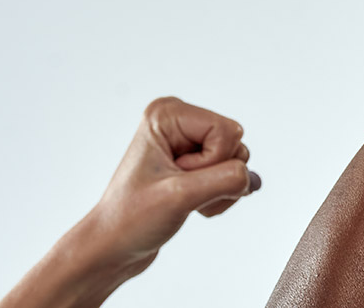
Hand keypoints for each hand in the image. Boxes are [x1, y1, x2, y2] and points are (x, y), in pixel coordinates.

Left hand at [92, 97, 259, 272]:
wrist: (113, 249)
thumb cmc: (129, 220)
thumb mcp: (179, 197)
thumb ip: (224, 180)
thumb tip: (251, 178)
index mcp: (167, 114)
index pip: (226, 131)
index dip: (210, 163)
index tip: (177, 177)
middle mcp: (178, 122)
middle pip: (234, 143)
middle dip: (216, 176)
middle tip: (180, 190)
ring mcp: (187, 142)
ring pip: (237, 160)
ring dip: (220, 189)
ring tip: (185, 201)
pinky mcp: (195, 163)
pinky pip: (232, 173)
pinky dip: (220, 195)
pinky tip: (193, 205)